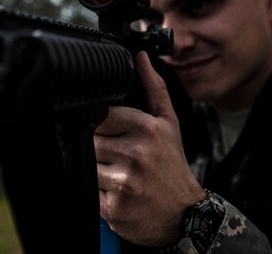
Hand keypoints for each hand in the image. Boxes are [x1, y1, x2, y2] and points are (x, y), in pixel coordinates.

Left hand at [94, 51, 205, 245]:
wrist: (185, 214)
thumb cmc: (173, 166)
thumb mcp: (170, 123)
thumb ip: (154, 88)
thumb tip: (140, 58)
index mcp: (147, 129)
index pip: (101, 115)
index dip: (99, 122)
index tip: (105, 129)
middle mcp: (135, 154)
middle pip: (90, 139)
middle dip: (96, 145)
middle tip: (111, 153)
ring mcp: (124, 182)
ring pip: (86, 164)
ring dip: (94, 168)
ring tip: (112, 171)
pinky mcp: (113, 206)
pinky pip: (87, 191)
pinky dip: (94, 190)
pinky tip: (110, 189)